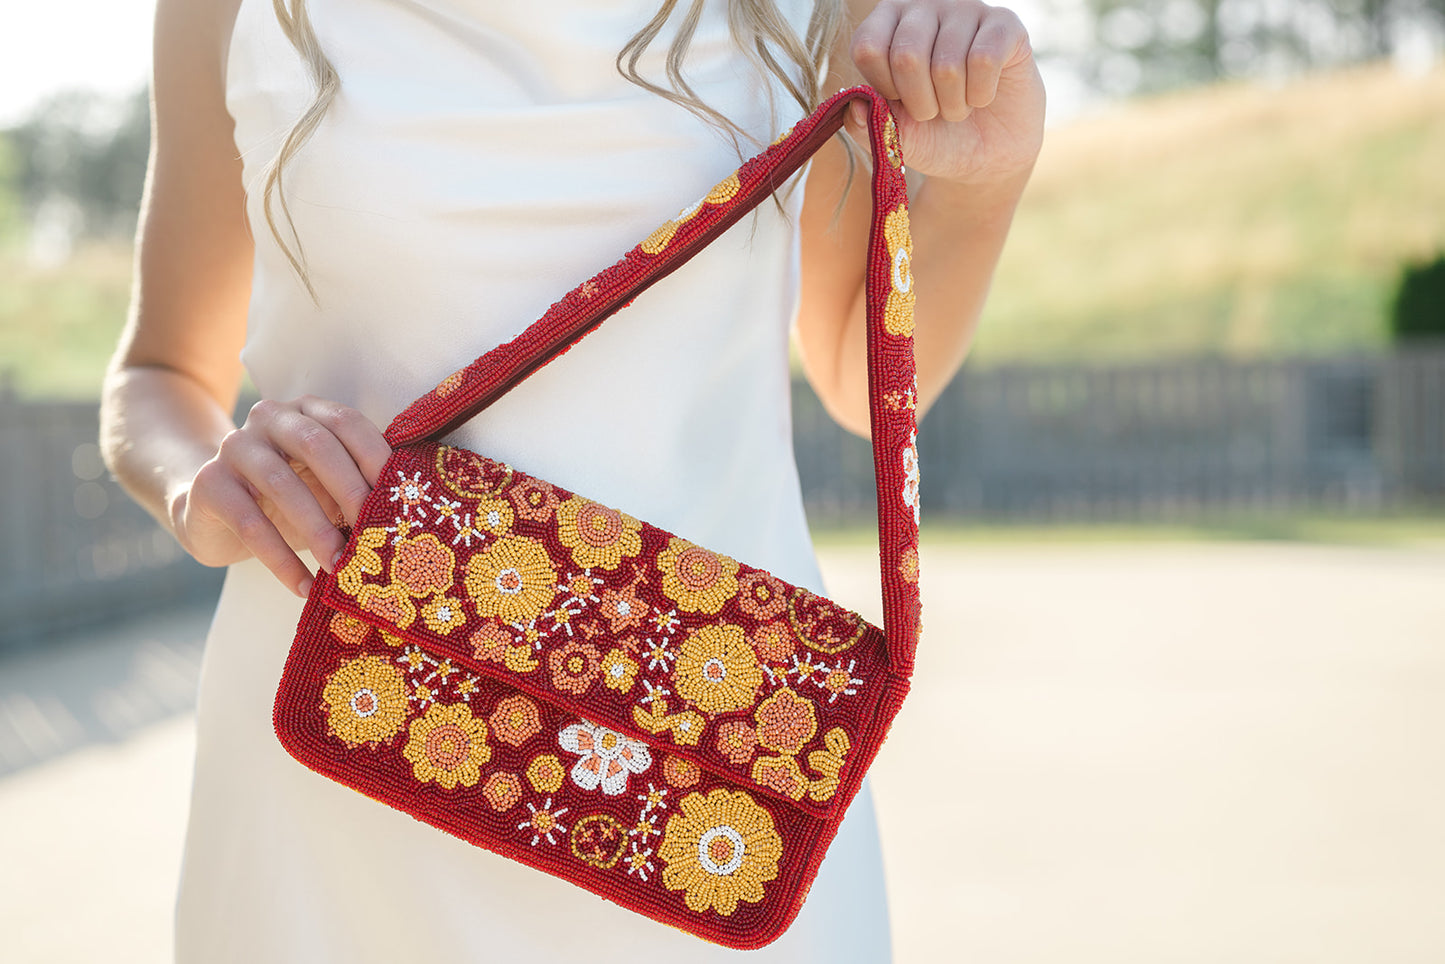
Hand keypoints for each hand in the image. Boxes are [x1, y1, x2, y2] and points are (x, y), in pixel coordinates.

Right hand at [174, 396, 391, 596]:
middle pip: (317, 446)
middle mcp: (270, 417)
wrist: (213, 510)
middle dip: (351, 492)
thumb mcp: (326, 486)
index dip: (376, 458)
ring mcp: (235, 446)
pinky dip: (281, 560)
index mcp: (308, 410)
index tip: (399, 500)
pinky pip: (250, 524)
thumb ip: (358, 487)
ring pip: (283, 486)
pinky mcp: (210, 483)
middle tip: (373, 536)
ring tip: (341, 567)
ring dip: (318, 531)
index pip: (347, 422)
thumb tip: (405, 518)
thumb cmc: (289, 498)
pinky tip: (303, 586)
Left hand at [848, 0, 1045, 189]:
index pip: (868, 47)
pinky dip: (980, 94)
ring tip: (959, 106)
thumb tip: (854, 105)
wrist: (988, 153)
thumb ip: (866, 125)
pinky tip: (982, 95)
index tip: (900, 103)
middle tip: (934, 112)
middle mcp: (923, 7)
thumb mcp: (895, 138)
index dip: (885, 89)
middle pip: (906, 55)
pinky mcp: (1004, 23)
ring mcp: (965, 10)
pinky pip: (983, 60)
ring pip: (947, 64)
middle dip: (921, 104)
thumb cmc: (935, 136)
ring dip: (953, 106)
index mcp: (886, 24)